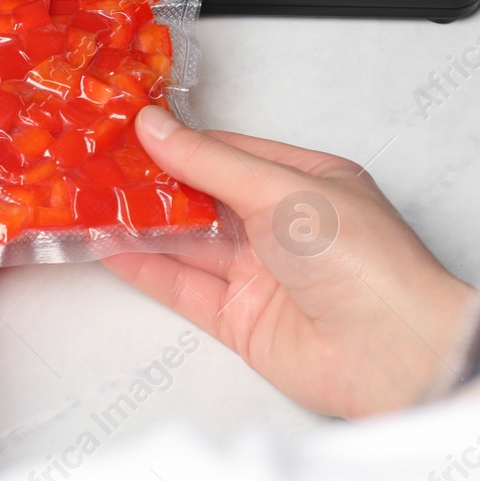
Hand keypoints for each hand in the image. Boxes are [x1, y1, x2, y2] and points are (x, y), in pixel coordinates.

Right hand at [104, 105, 472, 417]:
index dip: (177, 141)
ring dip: (138, 223)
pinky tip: (107, 247)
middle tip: (94, 162)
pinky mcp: (239, 318)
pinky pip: (181, 286)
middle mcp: (282, 226)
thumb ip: (208, 161)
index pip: (228, 152)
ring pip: (186, 241)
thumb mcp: (281, 189)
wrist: (392, 353)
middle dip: (150, 181)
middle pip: (202, 196)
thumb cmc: (360, 259)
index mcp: (307, 182)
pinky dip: (143, 267)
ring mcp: (259, 274)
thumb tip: (155, 127)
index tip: (126, 129)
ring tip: (87, 200)